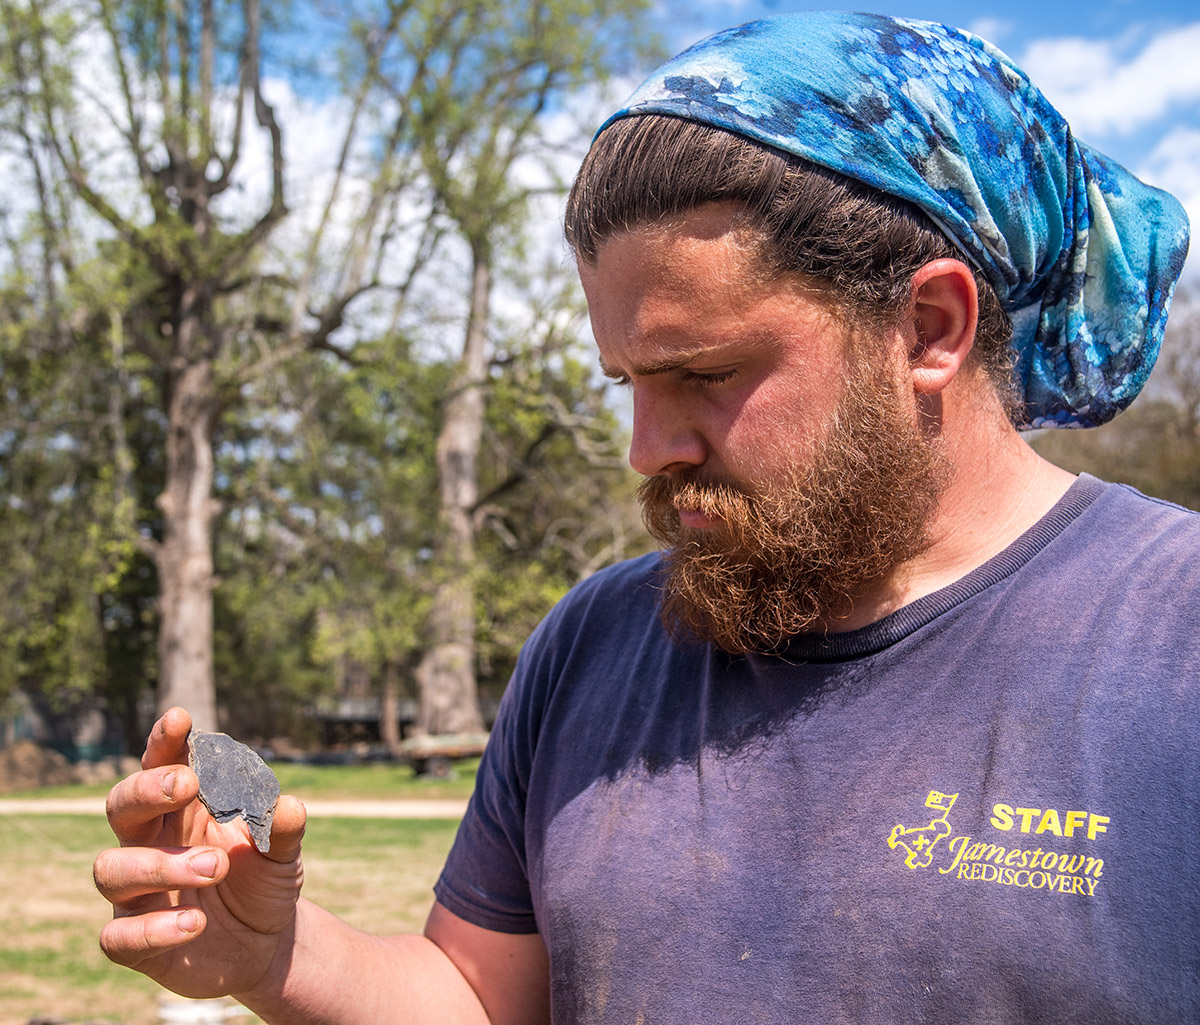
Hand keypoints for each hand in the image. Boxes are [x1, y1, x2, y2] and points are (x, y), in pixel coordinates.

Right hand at [94, 707, 306, 998]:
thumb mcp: (282, 852)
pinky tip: (196, 924)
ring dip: (162, 865)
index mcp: (182, 810)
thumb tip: (287, 806)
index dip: (165, 742)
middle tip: (187, 783)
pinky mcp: (134, 942)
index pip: (162, 766)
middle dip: (147, 789)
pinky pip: (119, 936)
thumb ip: (282, 828)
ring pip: (112, 869)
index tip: (180, 719)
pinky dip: (154, 929)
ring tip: (214, 866)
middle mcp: (149, 843)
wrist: (266, 943)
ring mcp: (136, 893)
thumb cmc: (263, 879)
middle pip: (121, 806)